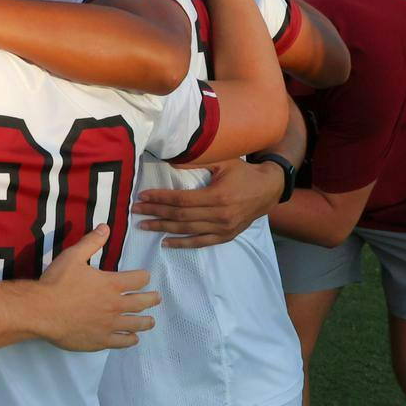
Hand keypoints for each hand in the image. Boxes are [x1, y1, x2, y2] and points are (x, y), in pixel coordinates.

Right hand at [31, 226, 158, 350]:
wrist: (42, 311)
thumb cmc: (57, 282)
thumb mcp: (73, 256)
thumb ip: (91, 242)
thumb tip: (106, 227)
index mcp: (111, 284)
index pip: (138, 279)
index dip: (144, 276)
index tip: (146, 276)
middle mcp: (115, 305)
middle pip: (142, 302)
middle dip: (152, 299)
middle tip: (157, 298)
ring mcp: (110, 325)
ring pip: (136, 324)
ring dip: (146, 322)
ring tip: (151, 321)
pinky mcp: (101, 340)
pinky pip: (122, 342)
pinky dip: (130, 340)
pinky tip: (133, 338)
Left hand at [132, 158, 283, 247]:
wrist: (269, 190)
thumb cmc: (244, 173)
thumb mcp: (224, 162)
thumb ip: (198, 163)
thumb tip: (170, 163)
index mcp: (217, 196)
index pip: (181, 199)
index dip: (160, 198)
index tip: (143, 196)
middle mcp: (219, 215)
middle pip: (180, 216)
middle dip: (155, 212)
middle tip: (136, 210)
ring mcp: (223, 228)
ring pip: (187, 230)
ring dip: (163, 228)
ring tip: (144, 225)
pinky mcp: (226, 236)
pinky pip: (200, 242)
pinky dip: (182, 244)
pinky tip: (165, 242)